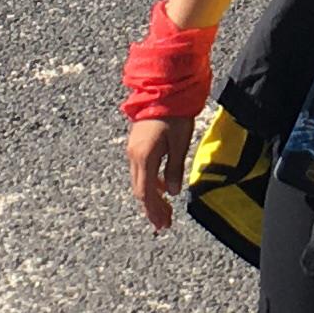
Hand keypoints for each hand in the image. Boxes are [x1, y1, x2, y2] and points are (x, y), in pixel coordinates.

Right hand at [124, 108, 185, 231]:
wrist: (162, 89)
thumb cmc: (174, 114)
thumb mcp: (180, 143)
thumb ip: (175, 168)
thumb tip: (174, 192)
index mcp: (144, 157)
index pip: (146, 192)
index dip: (154, 210)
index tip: (163, 224)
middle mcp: (134, 156)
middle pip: (141, 190)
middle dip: (152, 208)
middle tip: (165, 224)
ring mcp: (133, 150)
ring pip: (140, 181)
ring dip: (152, 197)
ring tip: (165, 211)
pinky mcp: (137, 145)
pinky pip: (142, 170)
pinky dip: (151, 183)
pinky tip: (164, 188)